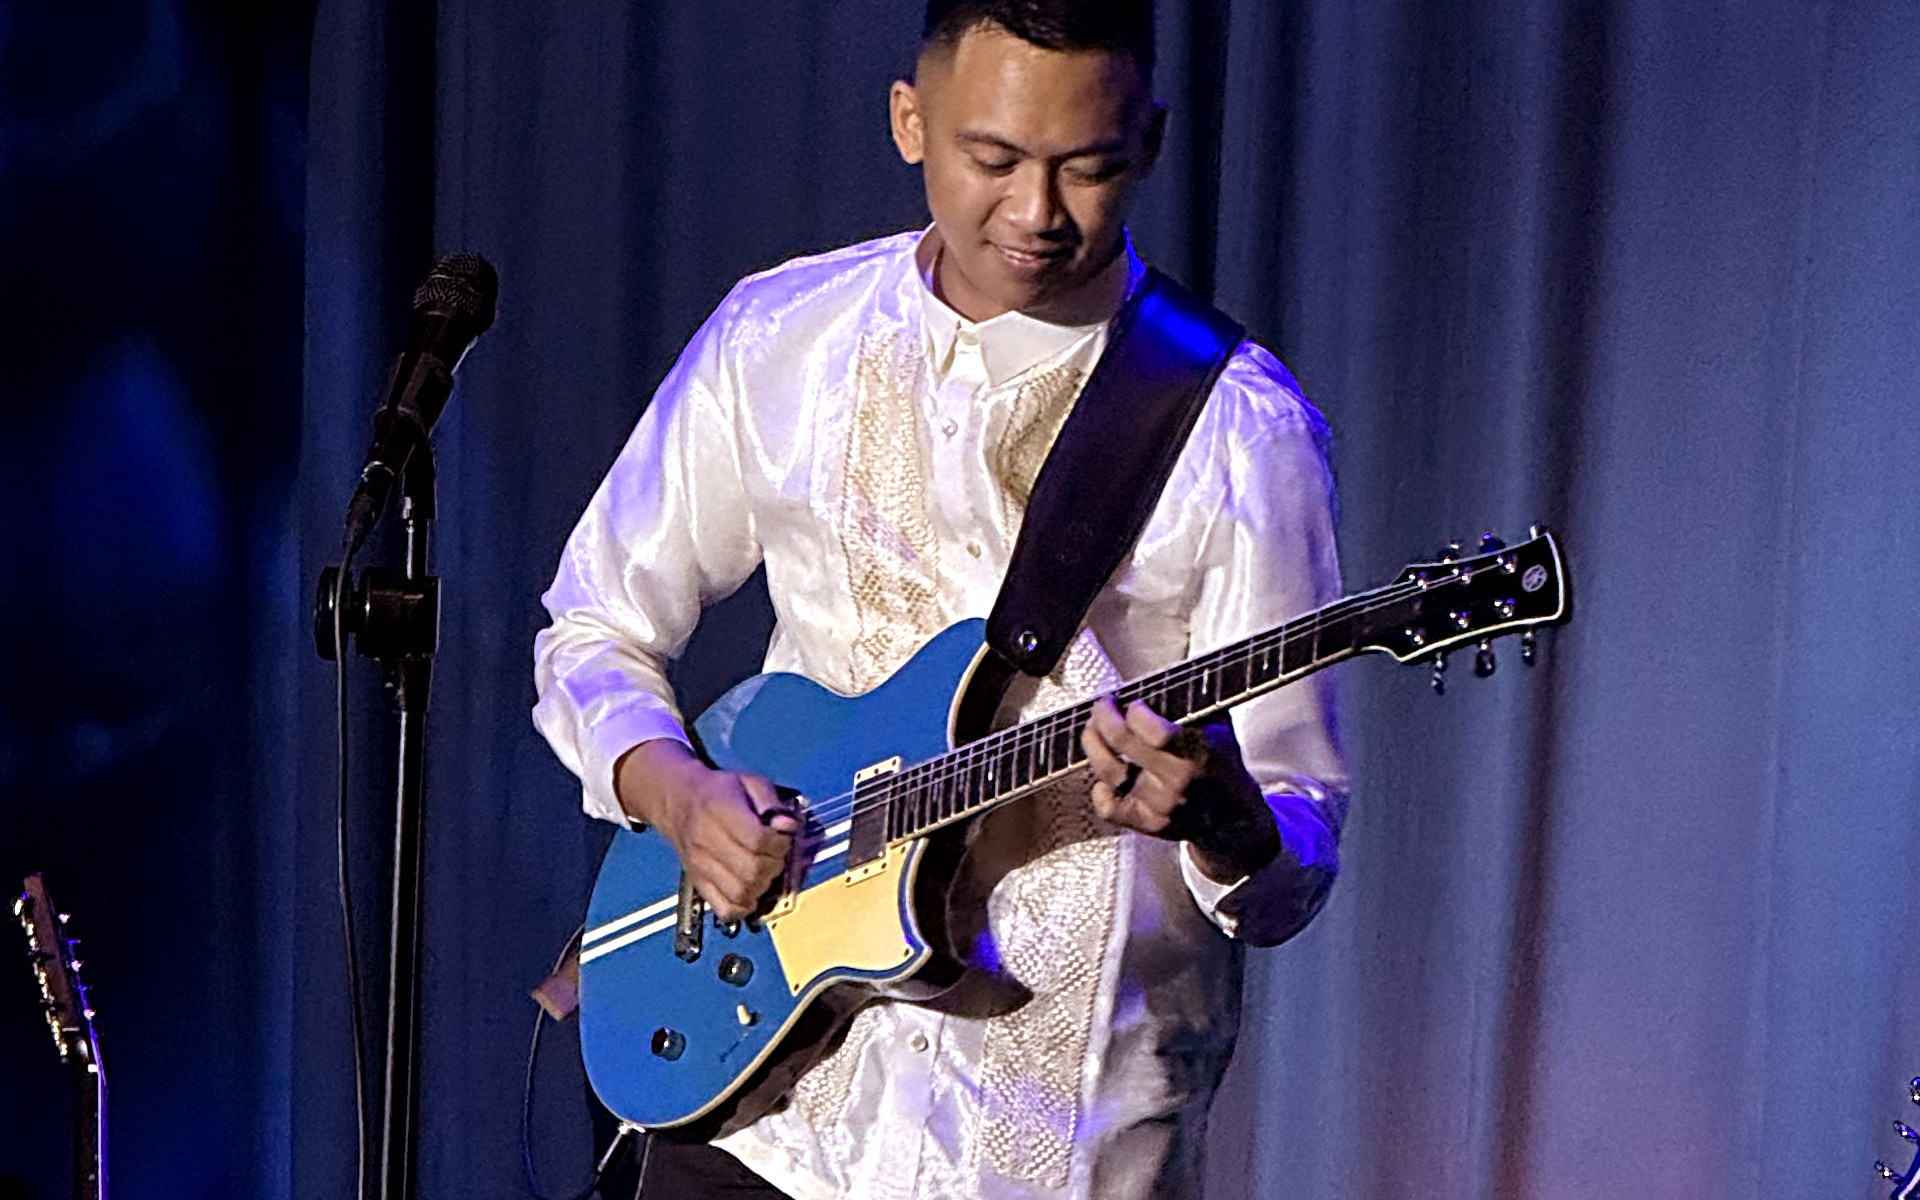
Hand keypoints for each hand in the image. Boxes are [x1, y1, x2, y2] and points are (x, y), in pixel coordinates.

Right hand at [614, 739, 797, 921]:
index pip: (758, 840)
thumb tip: (788, 826)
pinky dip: (744, 907)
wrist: (679, 801)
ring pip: (741, 893)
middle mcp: (706, 840)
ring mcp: (700, 866)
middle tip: (776, 855)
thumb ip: (772, 803)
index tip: (783, 837)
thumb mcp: (750, 782)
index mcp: (719, 810)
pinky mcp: (699, 883)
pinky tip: (752, 892)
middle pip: (752, 870)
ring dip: (763, 887)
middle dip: (775, 865)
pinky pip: (725, 909)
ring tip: (766, 871)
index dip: (780, 843)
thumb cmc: (718, 792)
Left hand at [1080, 697, 1280, 883]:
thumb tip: (1162, 678)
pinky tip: (1104, 777)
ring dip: (1093, 745)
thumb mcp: (1219, 728)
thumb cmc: (1223, 766)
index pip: (1153, 730)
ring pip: (1109, 772)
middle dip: (1103, 716)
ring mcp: (1160, 805)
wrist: (1235, 820)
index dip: (1134, 711)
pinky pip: (1109, 808)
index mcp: (1197, 752)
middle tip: (1103, 705)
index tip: (1132, 702)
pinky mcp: (1148, 824)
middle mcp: (1176, 780)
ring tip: (1093, 731)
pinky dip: (1099, 790)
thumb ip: (1192, 703)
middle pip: (1122, 743)